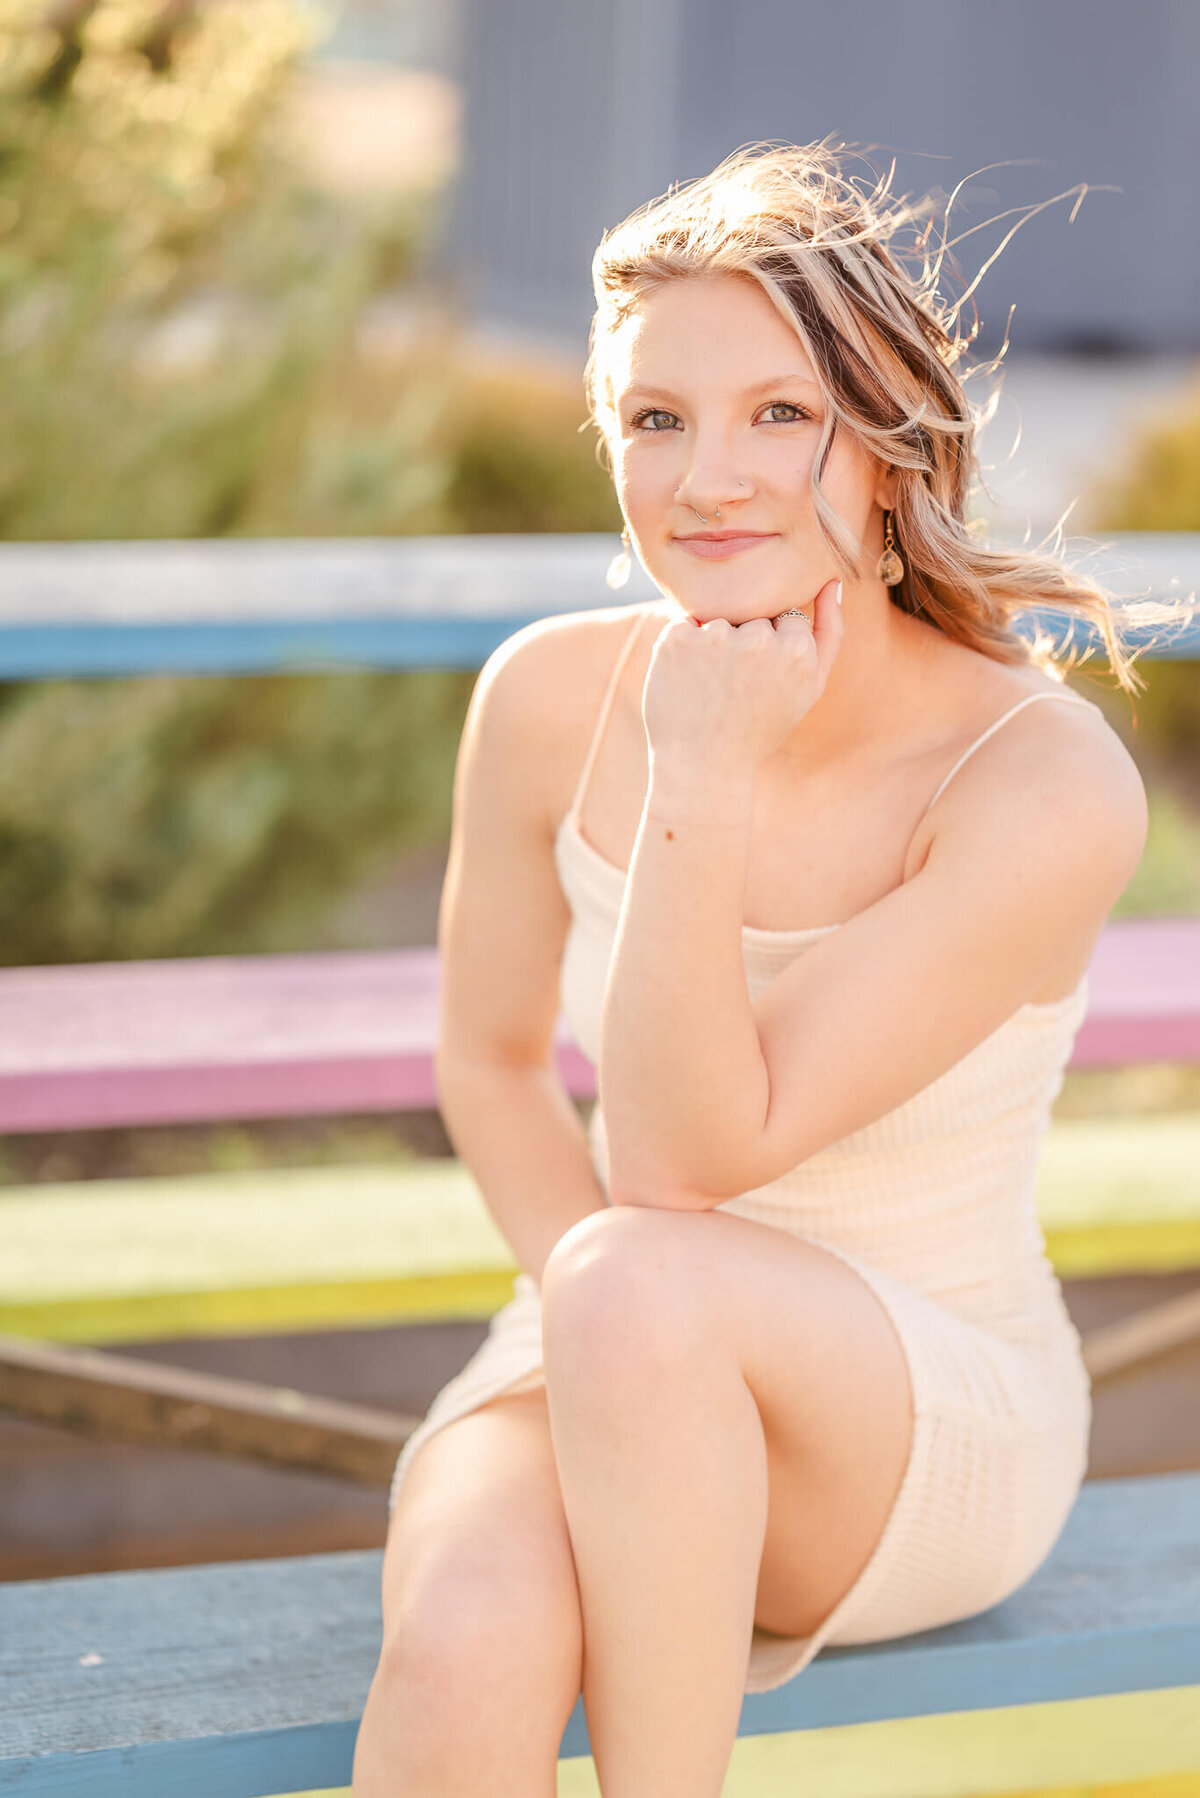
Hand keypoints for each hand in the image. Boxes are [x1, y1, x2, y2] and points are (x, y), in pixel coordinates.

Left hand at [641, 580, 843, 780]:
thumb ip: (829, 633)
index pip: (786, 616)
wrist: (704, 767)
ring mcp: (715, 637)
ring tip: (712, 688)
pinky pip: (684, 624)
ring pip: (718, 618)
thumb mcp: (810, 688)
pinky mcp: (677, 639)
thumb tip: (830, 581)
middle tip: (736, 689)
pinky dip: (683, 647)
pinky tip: (688, 682)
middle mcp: (758, 638)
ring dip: (713, 644)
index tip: (763, 681)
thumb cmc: (760, 728)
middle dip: (743, 642)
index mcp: (797, 649)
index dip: (773, 648)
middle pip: (752, 613)